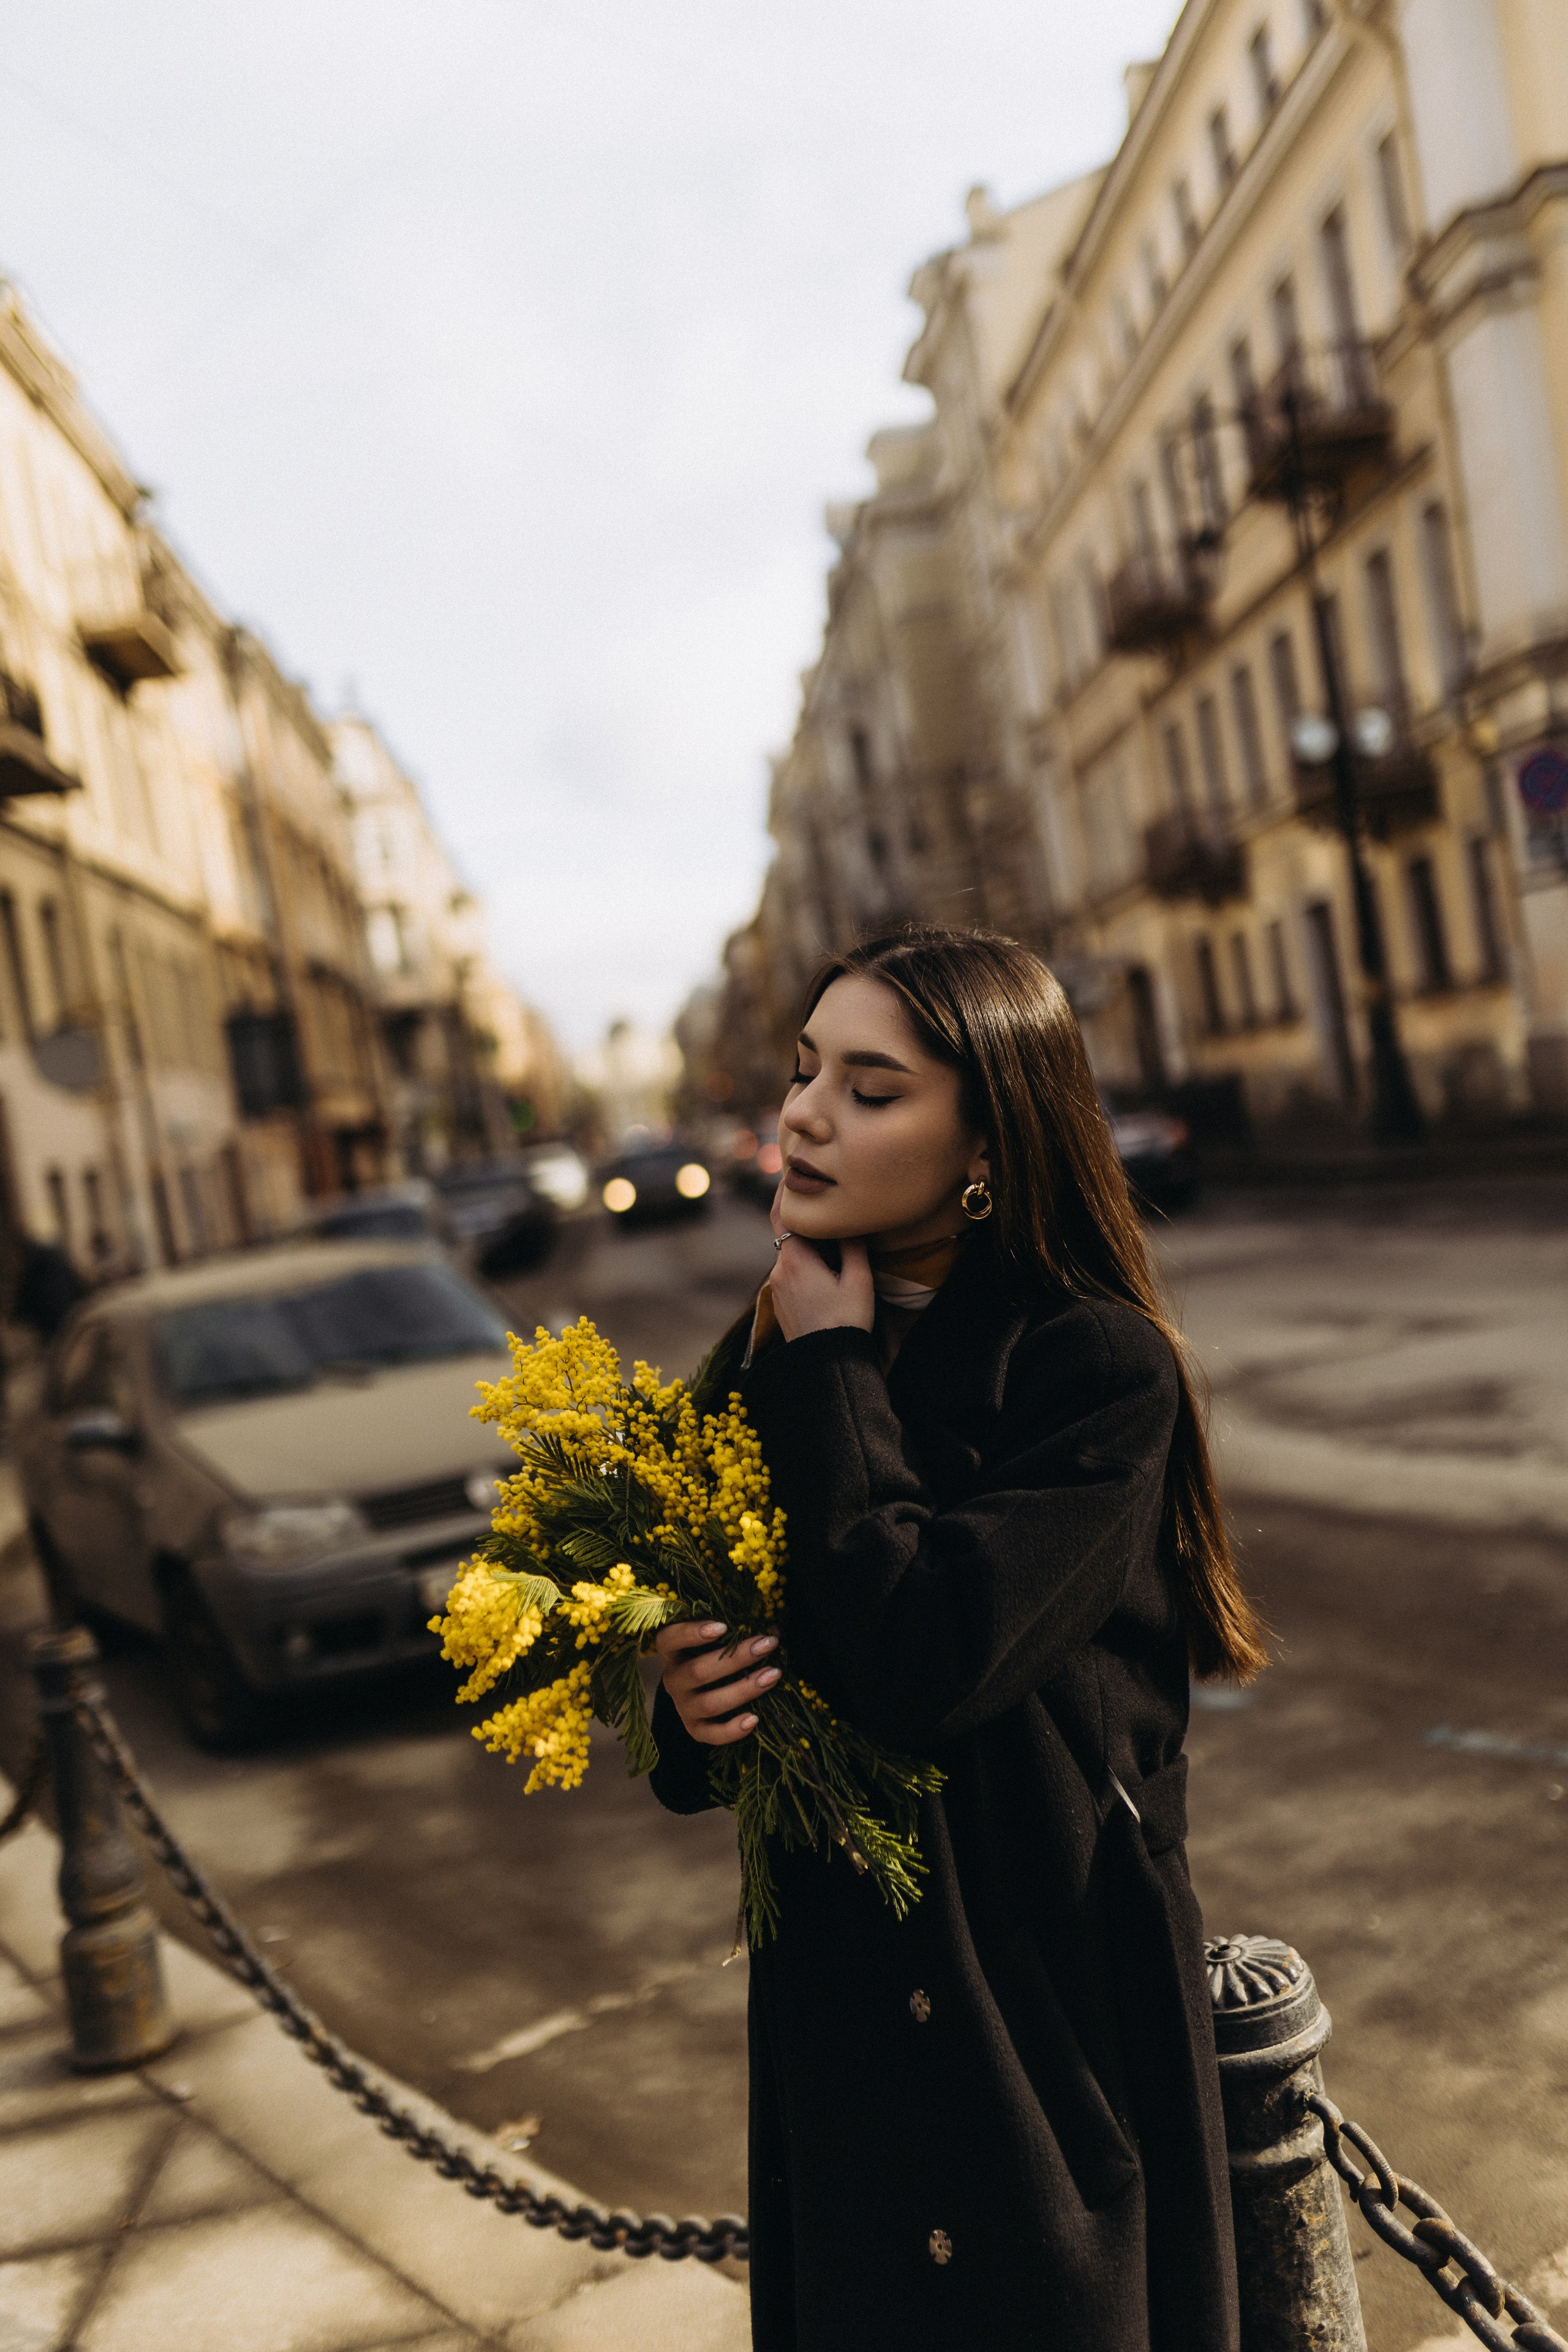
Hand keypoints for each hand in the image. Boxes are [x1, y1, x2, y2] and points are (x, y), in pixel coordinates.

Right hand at [653, 1621, 778, 1745]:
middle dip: (737, 1658)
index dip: (691, 1633)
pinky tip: (755, 1718)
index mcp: (672, 1652)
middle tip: (767, 1645)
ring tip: (773, 1675)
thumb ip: (739, 1632)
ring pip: (709, 1703)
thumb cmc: (715, 1655)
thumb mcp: (719, 1640)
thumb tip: (773, 1631)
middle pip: (698, 1671)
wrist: (703, 1691)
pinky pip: (711, 1735)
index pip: (669, 1640)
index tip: (723, 1626)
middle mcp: (673, 1680)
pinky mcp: (694, 1729)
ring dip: (744, 1689)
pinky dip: (732, 1730)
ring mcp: (683, 1707)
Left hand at [769, 1184, 872, 1339]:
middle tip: (826, 1209)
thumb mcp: (858, 1279)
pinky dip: (805, 1266)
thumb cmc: (846, 1321)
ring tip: (834, 1245)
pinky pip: (791, 1274)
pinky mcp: (781, 1304)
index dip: (784, 1193)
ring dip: (808, 1248)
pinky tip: (827, 1274)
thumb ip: (852, 1246)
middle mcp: (779, 1272)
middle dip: (807, 1225)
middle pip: (790, 1236)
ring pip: (792, 1256)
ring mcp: (777, 1290)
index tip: (789, 1175)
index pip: (782, 1216)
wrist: (827, 1365)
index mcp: (795, 1260)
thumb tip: (847, 1223)